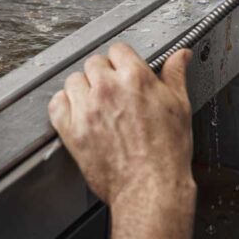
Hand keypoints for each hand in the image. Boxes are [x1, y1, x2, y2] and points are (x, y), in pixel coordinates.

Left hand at [48, 43, 194, 206]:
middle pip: (93, 63)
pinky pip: (57, 105)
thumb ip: (175, 75)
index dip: (123, 61)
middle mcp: (108, 89)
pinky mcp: (72, 131)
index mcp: (135, 78)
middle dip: (103, 74)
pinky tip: (78, 114)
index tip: (124, 71)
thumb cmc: (167, 153)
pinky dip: (65, 106)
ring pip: (73, 81)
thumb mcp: (179, 106)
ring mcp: (87, 110)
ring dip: (83, 89)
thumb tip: (181, 56)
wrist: (151, 188)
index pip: (118, 50)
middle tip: (113, 91)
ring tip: (96, 104)